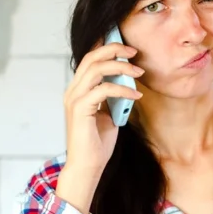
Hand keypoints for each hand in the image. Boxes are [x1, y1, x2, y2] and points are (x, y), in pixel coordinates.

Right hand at [56, 41, 143, 213]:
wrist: (88, 165)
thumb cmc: (98, 142)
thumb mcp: (109, 113)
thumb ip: (114, 96)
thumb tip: (128, 81)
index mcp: (78, 90)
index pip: (90, 59)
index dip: (107, 48)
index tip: (128, 47)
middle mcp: (73, 91)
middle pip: (91, 58)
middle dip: (114, 50)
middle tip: (134, 52)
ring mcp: (74, 99)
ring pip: (96, 69)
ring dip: (121, 67)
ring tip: (139, 72)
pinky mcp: (79, 109)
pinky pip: (103, 90)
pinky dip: (122, 90)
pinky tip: (135, 96)